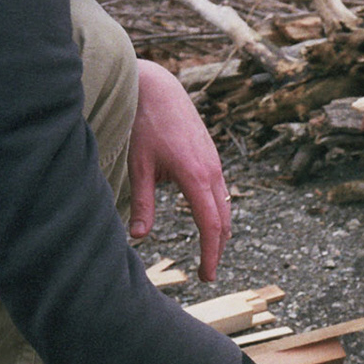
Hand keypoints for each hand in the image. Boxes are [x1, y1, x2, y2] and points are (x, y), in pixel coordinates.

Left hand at [127, 60, 229, 280]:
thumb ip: (141, 203)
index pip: (210, 226)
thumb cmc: (145, 124)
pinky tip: (207, 219)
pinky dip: (217, 211)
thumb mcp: (139, 166)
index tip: (207, 276)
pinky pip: (220, 191)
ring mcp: (215, 162)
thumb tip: (138, 236)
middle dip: (218, 248)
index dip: (211, 254)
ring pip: (225, 205)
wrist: (159, 88)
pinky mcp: (211, 156)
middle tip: (207, 272)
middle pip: (223, 220)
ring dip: (219, 230)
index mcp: (195, 176)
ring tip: (209, 251)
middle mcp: (211, 171)